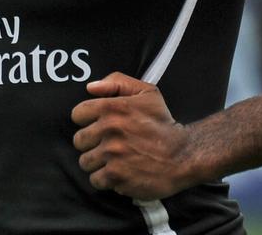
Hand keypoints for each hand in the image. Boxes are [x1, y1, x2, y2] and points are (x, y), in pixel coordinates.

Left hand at [70, 72, 192, 200]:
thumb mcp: (146, 93)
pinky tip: (118, 173)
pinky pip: (95, 180)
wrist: (184, 155)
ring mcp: (112, 154)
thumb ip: (116, 82)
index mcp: (112, 107)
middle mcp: (109, 130)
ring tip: (114, 160)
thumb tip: (90, 87)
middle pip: (79, 140)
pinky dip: (105, 180)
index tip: (98, 126)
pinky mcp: (117, 176)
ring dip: (97, 163)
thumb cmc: (163, 124)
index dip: (87, 121)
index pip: (77, 114)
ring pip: (85, 161)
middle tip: (108, 145)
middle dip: (91, 144)